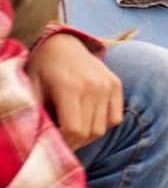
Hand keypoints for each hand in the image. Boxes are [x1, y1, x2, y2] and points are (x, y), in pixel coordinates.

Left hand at [28, 33, 122, 147]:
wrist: (62, 42)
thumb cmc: (43, 67)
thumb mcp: (31, 88)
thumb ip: (36, 113)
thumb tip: (41, 140)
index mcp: (70, 88)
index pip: (74, 130)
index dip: (64, 143)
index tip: (54, 145)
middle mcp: (93, 87)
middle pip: (90, 132)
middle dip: (75, 143)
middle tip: (62, 142)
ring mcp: (107, 85)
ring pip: (103, 128)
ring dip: (88, 136)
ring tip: (74, 132)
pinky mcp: (116, 85)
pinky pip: (115, 118)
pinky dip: (103, 125)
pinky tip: (89, 120)